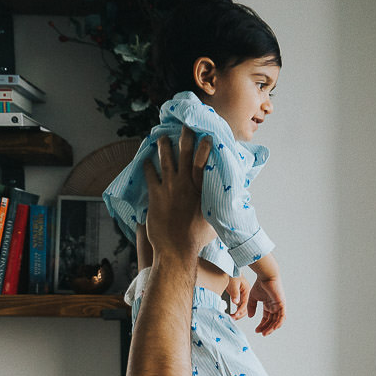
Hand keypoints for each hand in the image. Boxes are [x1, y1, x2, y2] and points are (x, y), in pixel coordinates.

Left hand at [142, 130, 213, 262]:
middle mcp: (185, 184)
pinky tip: (145, 159)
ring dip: (164, 147)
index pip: (203, 161)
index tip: (207, 135)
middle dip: (185, 138)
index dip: (205, 147)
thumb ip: (219, 208)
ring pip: (165, 160)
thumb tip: (231, 205)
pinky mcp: (155, 196)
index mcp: (201, 189)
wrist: (176, 249)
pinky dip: (148, 166)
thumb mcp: (215, 221)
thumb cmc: (198, 239)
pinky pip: (150, 175)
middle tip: (185, 125)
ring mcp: (169, 188)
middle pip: (184, 154)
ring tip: (162, 138)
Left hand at [222, 275, 248, 314]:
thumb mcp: (233, 283)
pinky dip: (235, 312)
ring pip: (242, 309)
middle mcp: (246, 295)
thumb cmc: (232, 274)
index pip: (245, 303)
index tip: (235, 315)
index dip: (240, 310)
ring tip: (231, 318)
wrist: (229, 269)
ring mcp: (243, 297)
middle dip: (239, 315)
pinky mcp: (239, 297)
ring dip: (237, 315)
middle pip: (246, 308)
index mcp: (247, 291)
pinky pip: (238, 307)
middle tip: (232, 318)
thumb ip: (234, 293)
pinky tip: (231, 314)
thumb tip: (236, 302)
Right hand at [244, 273, 285, 334]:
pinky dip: (278, 323)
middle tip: (261, 333)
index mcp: (269, 305)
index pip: (267, 318)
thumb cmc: (260, 283)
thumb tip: (251, 317)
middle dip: (266, 328)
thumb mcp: (253, 297)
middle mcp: (275, 306)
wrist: (266, 276)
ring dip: (272, 328)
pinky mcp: (282, 304)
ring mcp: (279, 306)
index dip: (262, 325)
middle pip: (272, 321)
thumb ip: (251, 307)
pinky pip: (282, 317)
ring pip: (277, 321)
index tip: (257, 330)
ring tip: (265, 333)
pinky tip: (273, 328)